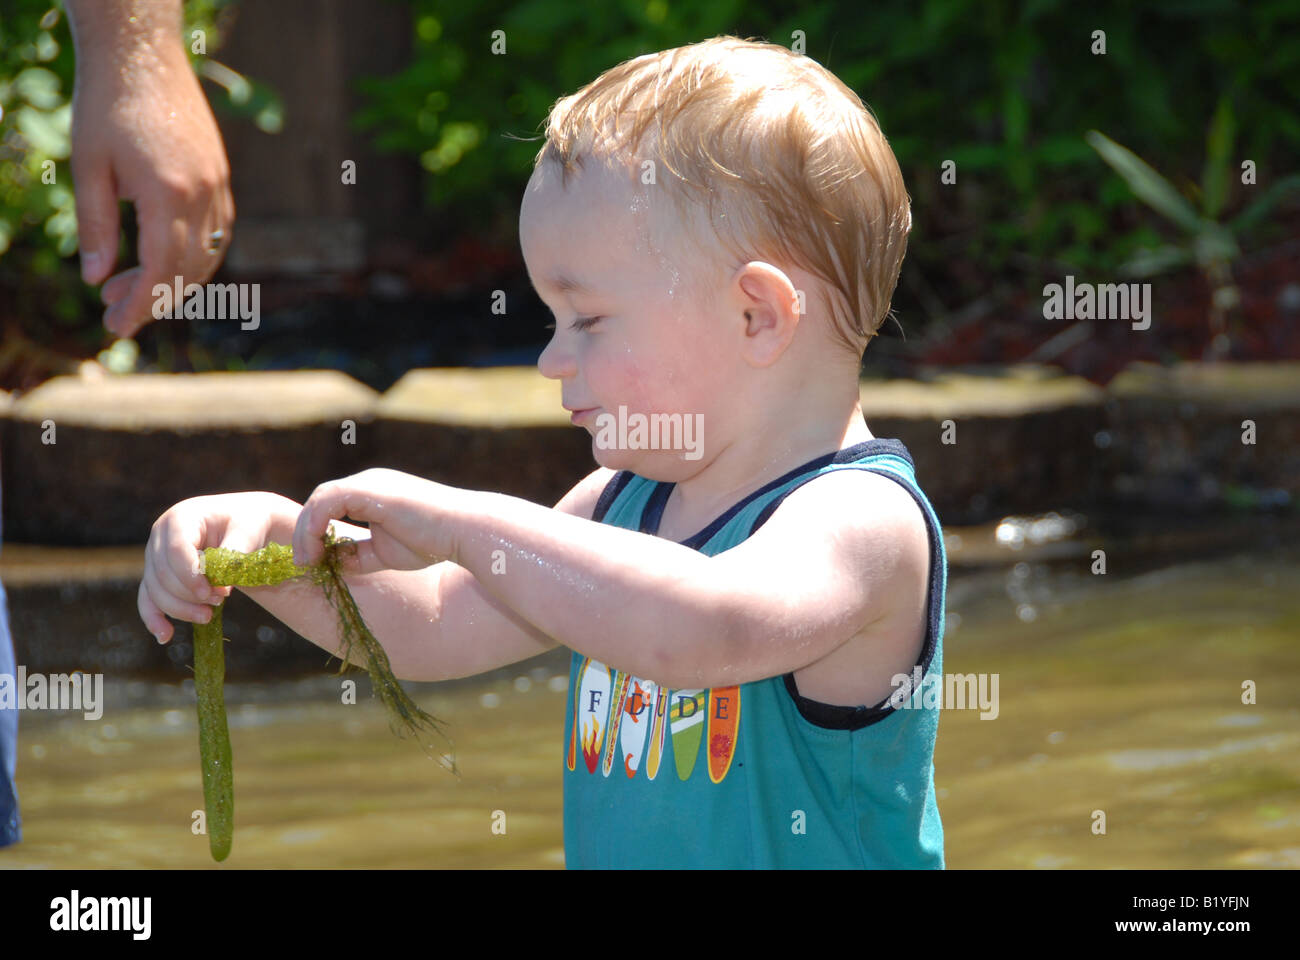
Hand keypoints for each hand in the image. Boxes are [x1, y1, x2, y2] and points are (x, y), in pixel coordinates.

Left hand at [71, 42, 233, 337]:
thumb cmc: (106, 105)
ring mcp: (218, 186)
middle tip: (112, 310)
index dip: (142, 305)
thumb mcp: (88, 167)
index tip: (117, 328)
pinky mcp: (221, 177)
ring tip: (132, 286)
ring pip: (209, 256)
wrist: (143, 54)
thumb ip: (94, 226)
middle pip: (189, 270)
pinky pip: (219, 233)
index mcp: (168, 193)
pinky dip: (194, 257)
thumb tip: (95, 280)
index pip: (162, 269)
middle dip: (154, 298)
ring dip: (175, 281)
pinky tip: (162, 258)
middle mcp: (203, 194)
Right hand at [139, 493, 279, 643]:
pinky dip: (154, 618)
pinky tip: (166, 636)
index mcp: (181, 518)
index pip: (175, 550)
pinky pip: (148, 598)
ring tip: (209, 616)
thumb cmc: (247, 523)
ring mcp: (155, 556)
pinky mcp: (157, 574)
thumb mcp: (248, 530)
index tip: (214, 594)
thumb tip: (222, 581)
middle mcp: (161, 535)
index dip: (191, 576)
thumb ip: (235, 552)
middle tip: (221, 601)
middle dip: (190, 595)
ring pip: (155, 590)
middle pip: (163, 574)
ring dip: (180, 609)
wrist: (244, 524)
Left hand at [293, 469, 460, 574]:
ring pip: (318, 500)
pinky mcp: (368, 489)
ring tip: (307, 562)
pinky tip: (317, 552)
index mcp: (372, 494)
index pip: (329, 507)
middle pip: (320, 501)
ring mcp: (367, 482)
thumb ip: (357, 555)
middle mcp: (367, 482)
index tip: (312, 562)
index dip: (314, 533)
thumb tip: (332, 563)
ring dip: (305, 532)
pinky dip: (314, 527)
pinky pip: (326, 502)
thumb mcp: (385, 553)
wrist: (463, 530)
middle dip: (304, 533)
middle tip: (302, 564)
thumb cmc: (435, 542)